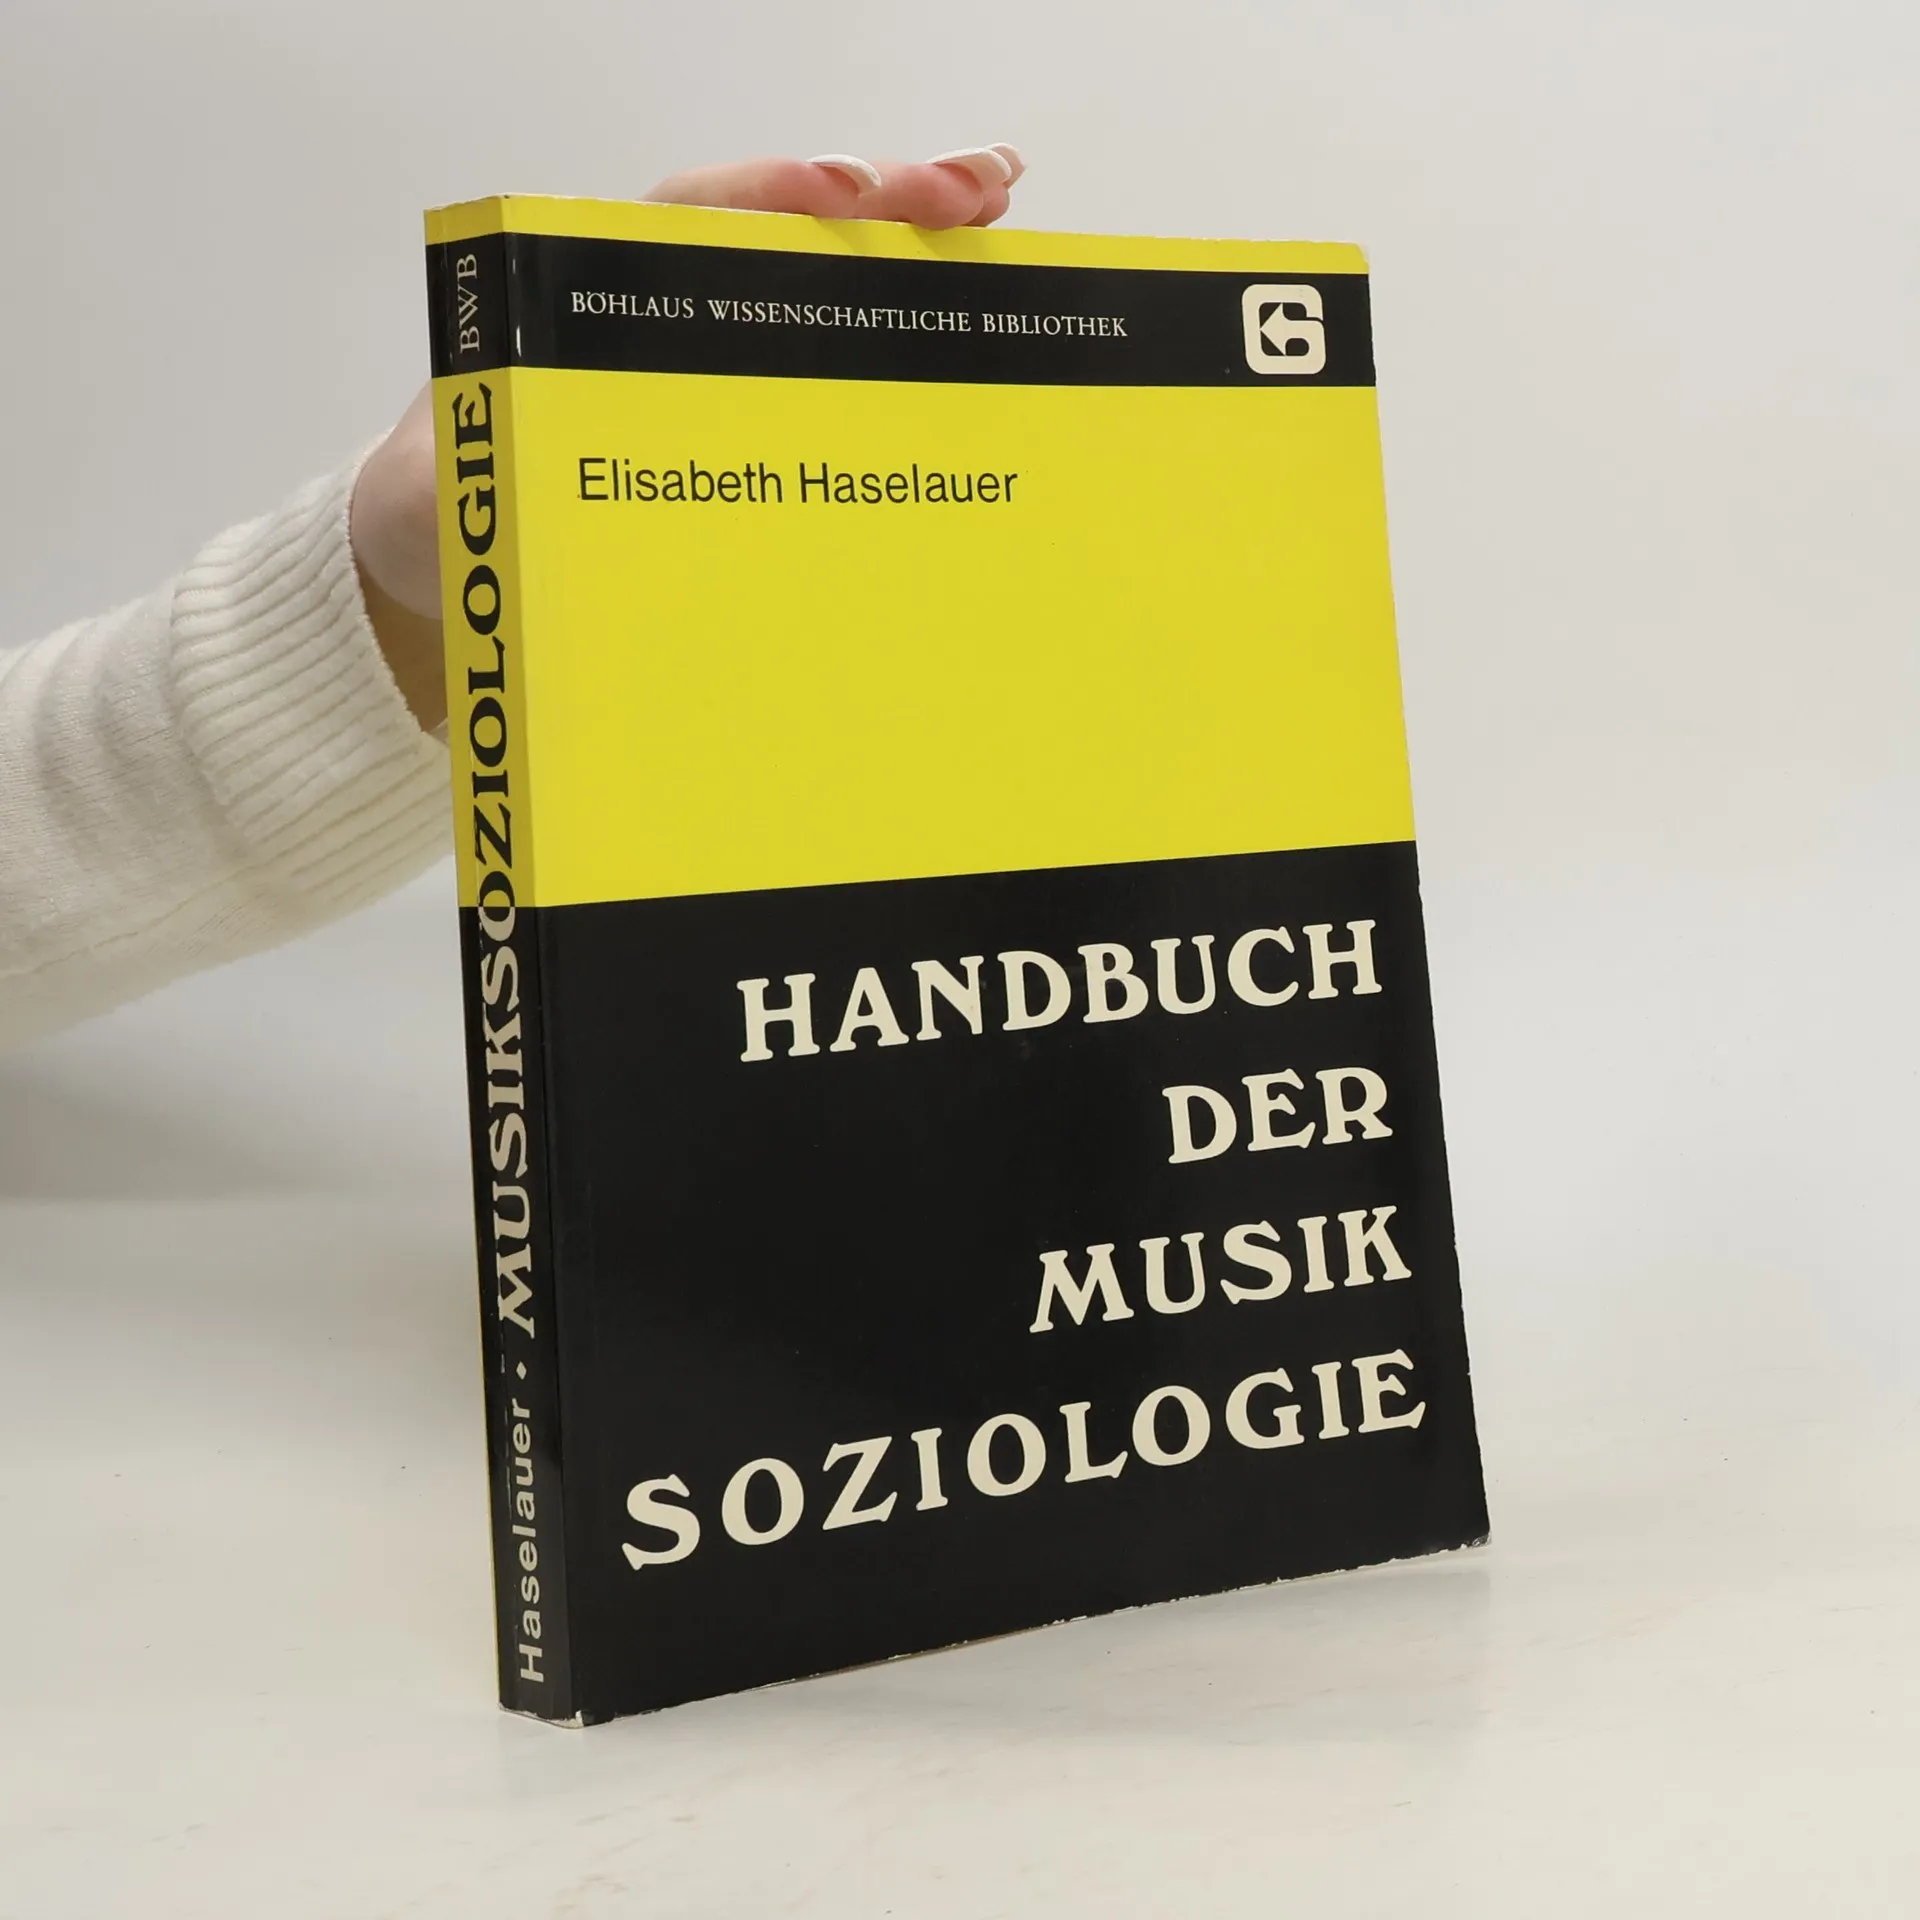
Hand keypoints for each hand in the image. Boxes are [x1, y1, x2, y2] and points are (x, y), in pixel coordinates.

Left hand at [351, 149, 1025, 730]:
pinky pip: (834, 362)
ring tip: (1001, 209)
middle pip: (783, 235)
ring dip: (912, 242)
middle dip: (880, 199)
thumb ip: (454, 480)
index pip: (686, 226)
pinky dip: (904, 329)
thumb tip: (476, 476)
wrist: (459, 566)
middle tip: (977, 190)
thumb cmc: (450, 513)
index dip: (764, 202)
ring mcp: (713, 364)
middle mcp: (662, 316)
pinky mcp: (748, 419)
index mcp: (585, 306)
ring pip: (822, 285)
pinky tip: (972, 313)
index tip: (838, 194)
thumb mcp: (433, 495)